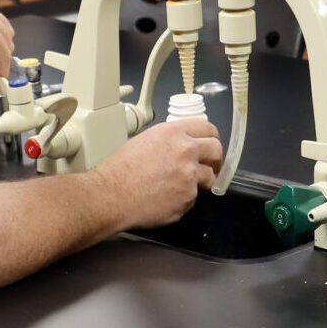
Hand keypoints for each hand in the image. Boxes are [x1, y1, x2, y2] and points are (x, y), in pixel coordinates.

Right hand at [98, 119, 221, 228]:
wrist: (110, 195)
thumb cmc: (119, 170)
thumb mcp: (145, 140)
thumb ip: (169, 141)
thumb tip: (180, 146)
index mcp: (174, 133)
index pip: (207, 128)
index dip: (211, 137)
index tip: (210, 144)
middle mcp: (186, 151)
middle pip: (216, 150)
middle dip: (215, 158)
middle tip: (210, 165)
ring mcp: (189, 176)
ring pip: (209, 178)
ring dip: (200, 181)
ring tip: (179, 186)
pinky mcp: (187, 199)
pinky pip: (193, 198)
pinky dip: (183, 199)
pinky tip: (165, 199)